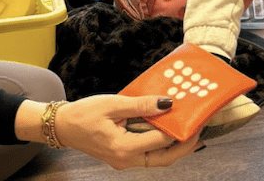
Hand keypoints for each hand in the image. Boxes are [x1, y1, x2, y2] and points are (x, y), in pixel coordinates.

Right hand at [54, 94, 202, 169]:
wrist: (62, 126)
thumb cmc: (84, 113)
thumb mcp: (114, 104)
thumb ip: (142, 105)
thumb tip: (167, 104)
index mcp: (122, 147)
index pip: (161, 140)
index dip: (180, 128)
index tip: (196, 115)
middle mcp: (125, 159)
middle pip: (164, 158)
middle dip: (185, 145)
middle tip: (202, 129)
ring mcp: (124, 160)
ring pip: (158, 159)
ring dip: (176, 147)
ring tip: (192, 130)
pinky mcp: (123, 156)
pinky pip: (149, 154)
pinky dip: (163, 145)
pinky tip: (171, 131)